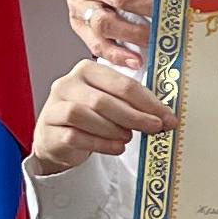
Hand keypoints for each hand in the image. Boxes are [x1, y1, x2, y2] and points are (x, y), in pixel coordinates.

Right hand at [31, 56, 172, 171]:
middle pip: (104, 100)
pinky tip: (116, 148)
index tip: (167, 117)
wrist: (57, 137)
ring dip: (113, 129)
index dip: (148, 102)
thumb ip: (131, 103)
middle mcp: (68, 84)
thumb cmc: (89, 117)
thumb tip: (164, 115)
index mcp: (87, 70)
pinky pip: (75, 136)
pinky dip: (100, 144)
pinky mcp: (50, 128)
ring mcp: (55, 105)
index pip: (122, 83)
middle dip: (134, 116)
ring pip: (85, 115)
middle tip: (154, 128)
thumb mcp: (110, 103)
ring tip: (128, 138)